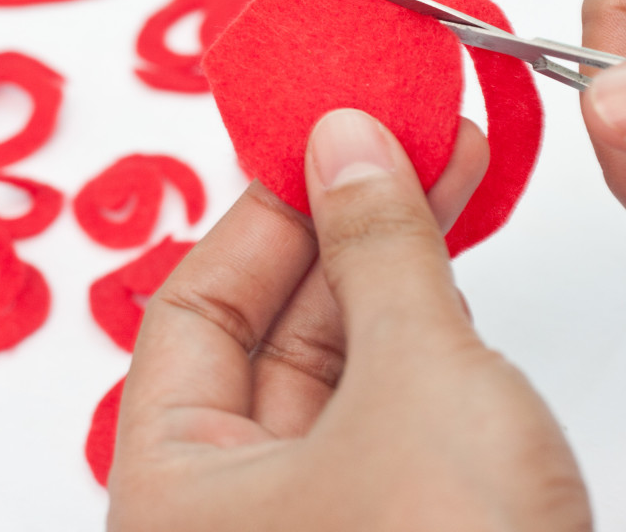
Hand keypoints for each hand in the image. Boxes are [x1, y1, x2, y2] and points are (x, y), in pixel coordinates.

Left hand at [107, 109, 589, 531]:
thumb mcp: (412, 381)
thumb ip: (379, 249)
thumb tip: (348, 142)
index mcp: (174, 484)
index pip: (194, 303)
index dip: (261, 206)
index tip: (320, 132)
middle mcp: (229, 507)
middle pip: (268, 328)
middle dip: (340, 225)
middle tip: (398, 140)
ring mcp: (314, 518)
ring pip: (336, 363)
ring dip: (389, 267)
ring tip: (444, 173)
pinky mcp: (392, 522)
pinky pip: (385, 403)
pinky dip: (420, 329)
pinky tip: (452, 264)